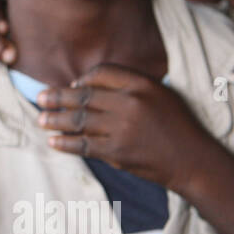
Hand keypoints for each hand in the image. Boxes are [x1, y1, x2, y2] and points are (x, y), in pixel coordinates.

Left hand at [35, 63, 214, 191]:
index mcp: (141, 84)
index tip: (70, 85)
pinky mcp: (117, 152)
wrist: (193, 160)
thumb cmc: (176, 125)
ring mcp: (122, 129)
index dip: (82, 79)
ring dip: (55, 119)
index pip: (101, 73)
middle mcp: (130, 103)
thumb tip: (83, 84)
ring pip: (79, 120)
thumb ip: (128, 84)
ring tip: (40, 119)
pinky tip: (53, 140)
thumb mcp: (159, 94)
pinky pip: (83, 145)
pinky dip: (65, 143)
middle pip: (84, 95)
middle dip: (57, 97)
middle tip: (40, 97)